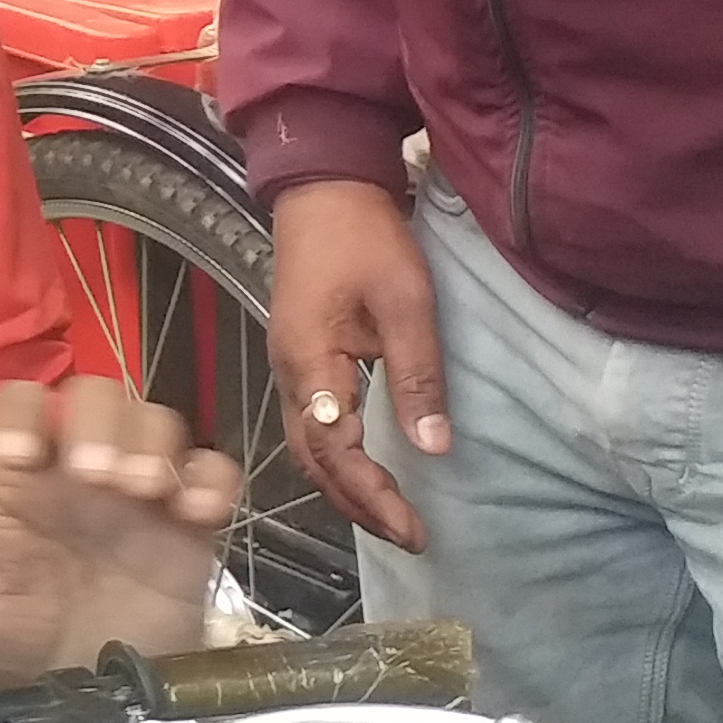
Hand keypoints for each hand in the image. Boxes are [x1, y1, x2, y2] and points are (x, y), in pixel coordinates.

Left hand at [0, 378, 241, 685]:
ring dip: (153, 443)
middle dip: (99, 422)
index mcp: (19, 475)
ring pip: (156, 423)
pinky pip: (213, 474)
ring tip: (142, 490)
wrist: (78, 696)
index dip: (21, 414)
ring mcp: (139, 494)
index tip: (19, 456)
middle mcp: (79, 470)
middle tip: (97, 477)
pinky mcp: (190, 527)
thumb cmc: (10, 635)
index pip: (20, 404)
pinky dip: (212, 479)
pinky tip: (197, 513)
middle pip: (97, 396)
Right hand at [267, 178, 450, 553]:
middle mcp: (289, 374)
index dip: (373, 497)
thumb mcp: (406, 302)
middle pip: (313, 462)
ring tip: (391, 515)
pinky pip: (312, 425)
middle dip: (358, 506)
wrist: (322, 187)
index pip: (335, 453)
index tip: (414, 530)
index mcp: (309, 363)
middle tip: (408, 535)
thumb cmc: (366, 237)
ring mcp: (289, 365)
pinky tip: (365, 467)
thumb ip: (417, 376)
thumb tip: (433, 448)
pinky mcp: (300, 356)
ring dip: (346, 488)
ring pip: (308, 448)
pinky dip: (338, 460)